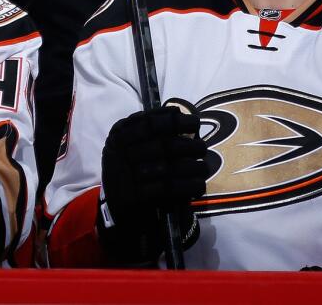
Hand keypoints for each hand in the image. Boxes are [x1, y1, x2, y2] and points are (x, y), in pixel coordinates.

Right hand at [97, 104, 208, 264]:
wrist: (116, 209)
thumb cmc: (130, 170)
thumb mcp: (130, 144)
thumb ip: (149, 130)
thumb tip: (179, 113)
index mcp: (118, 135)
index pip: (150, 123)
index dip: (175, 121)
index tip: (195, 122)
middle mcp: (119, 152)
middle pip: (162, 145)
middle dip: (188, 145)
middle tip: (203, 147)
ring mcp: (125, 175)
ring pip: (168, 167)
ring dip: (192, 167)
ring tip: (204, 167)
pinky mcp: (134, 197)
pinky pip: (167, 189)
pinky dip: (186, 186)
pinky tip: (198, 185)